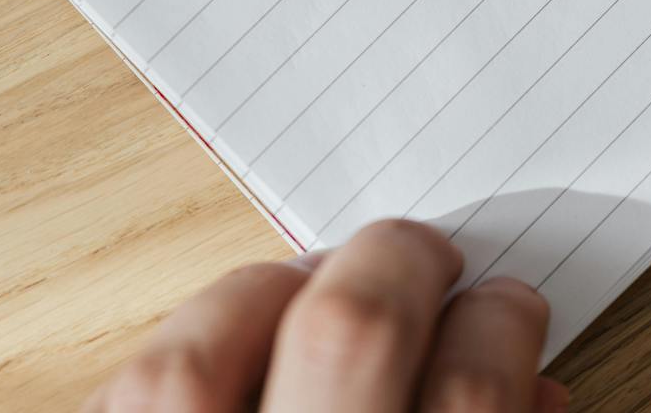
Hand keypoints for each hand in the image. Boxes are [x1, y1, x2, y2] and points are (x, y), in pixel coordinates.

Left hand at [86, 220, 566, 411]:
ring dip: (263, 296)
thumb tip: (529, 384)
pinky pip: (121, 401)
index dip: (496, 333)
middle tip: (421, 252)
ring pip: (193, 363)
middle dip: (394, 266)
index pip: (466, 400)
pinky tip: (224, 343)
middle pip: (345, 337)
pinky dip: (177, 356)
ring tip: (315, 281)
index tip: (505, 303)